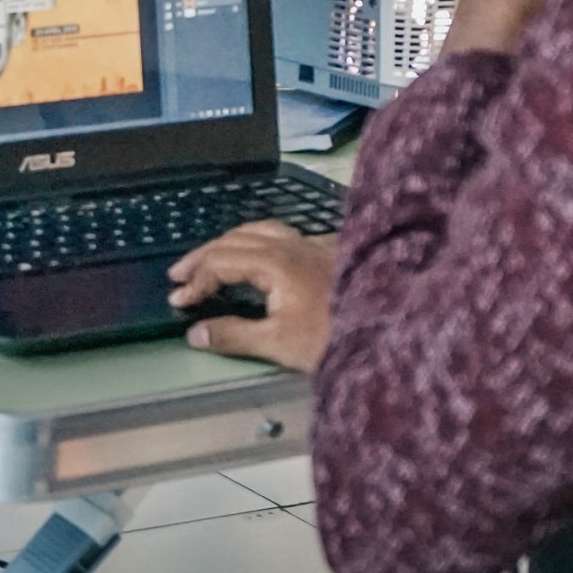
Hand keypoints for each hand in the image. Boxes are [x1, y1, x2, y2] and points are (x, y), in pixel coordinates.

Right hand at [166, 222, 337, 371]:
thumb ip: (233, 334)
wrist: (395, 332)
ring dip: (231, 241)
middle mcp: (292, 243)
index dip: (196, 280)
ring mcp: (315, 243)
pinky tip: (265, 252)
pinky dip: (262, 239)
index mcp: (275, 261)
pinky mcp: (332, 250)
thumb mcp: (279, 343)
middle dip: (204, 256)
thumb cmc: (334, 339)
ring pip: (261, 229)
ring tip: (214, 257)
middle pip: (236, 238)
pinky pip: (288, 233)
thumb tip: (194, 332)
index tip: (178, 302)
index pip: (221, 261)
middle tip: (180, 274)